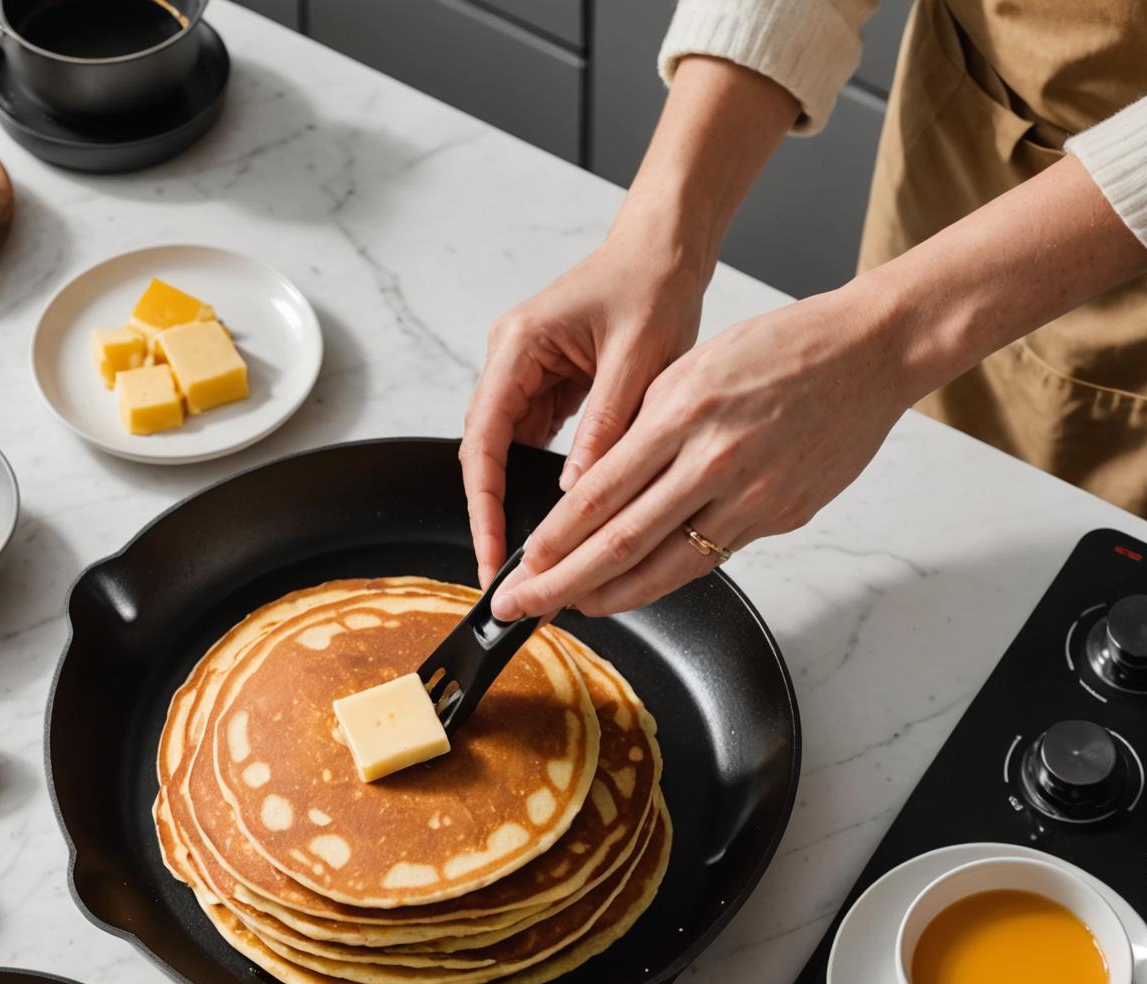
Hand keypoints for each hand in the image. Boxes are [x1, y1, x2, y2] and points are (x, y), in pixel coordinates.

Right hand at [459, 232, 709, 586]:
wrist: (664, 248)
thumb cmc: (651, 284)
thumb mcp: (637, 358)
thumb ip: (605, 426)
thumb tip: (575, 494)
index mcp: (519, 345)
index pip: (484, 439)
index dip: (483, 503)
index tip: (490, 551)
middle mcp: (510, 361)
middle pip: (483, 453)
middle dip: (489, 514)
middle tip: (501, 572)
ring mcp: (525, 375)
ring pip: (504, 453)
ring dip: (511, 500)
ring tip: (527, 555)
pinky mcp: (546, 386)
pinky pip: (532, 444)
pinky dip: (537, 481)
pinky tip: (551, 517)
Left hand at [490, 282, 912, 618]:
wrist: (868, 353)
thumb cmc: (780, 350)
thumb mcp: (693, 366)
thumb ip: (643, 425)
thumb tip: (595, 484)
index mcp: (681, 411)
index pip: (598, 493)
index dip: (552, 539)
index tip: (521, 564)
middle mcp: (711, 458)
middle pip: (619, 541)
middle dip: (560, 583)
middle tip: (521, 607)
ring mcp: (749, 494)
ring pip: (663, 564)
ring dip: (609, 596)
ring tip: (571, 609)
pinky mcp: (778, 516)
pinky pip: (708, 559)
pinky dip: (663, 580)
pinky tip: (634, 591)